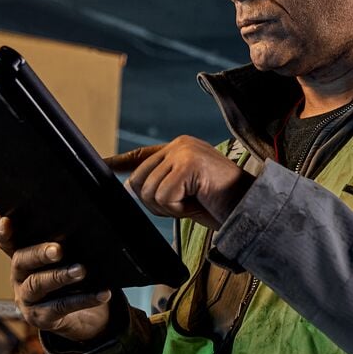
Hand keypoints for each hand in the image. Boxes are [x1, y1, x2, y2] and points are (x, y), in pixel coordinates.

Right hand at [0, 217, 111, 342]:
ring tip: (81, 270)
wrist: (82, 318)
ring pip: (38, 285)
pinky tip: (102, 293)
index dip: (4, 234)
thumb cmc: (72, 281)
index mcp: (23, 259)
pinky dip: (84, 299)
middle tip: (58, 250)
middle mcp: (19, 278)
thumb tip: (84, 235)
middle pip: (22, 261)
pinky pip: (61, 307)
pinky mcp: (41, 318)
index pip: (7, 243)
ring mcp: (27, 299)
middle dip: (39, 254)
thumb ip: (67, 249)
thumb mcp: (68, 263)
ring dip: (60, 276)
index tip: (6, 222)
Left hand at [106, 135, 250, 228]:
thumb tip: (130, 185)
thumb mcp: (186, 192)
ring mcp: (184, 152)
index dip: (119, 161)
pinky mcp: (188, 164)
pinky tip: (197, 200)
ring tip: (194, 201)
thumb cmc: (220, 203)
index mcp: (179, 149)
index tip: (103, 163)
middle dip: (156, 202)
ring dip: (168, 206)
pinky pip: (163, 196)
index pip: (142, 155)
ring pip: (148, 190)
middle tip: (184, 203)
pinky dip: (177, 207)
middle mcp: (179, 145)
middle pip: (138, 180)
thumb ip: (162, 184)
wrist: (249, 207)